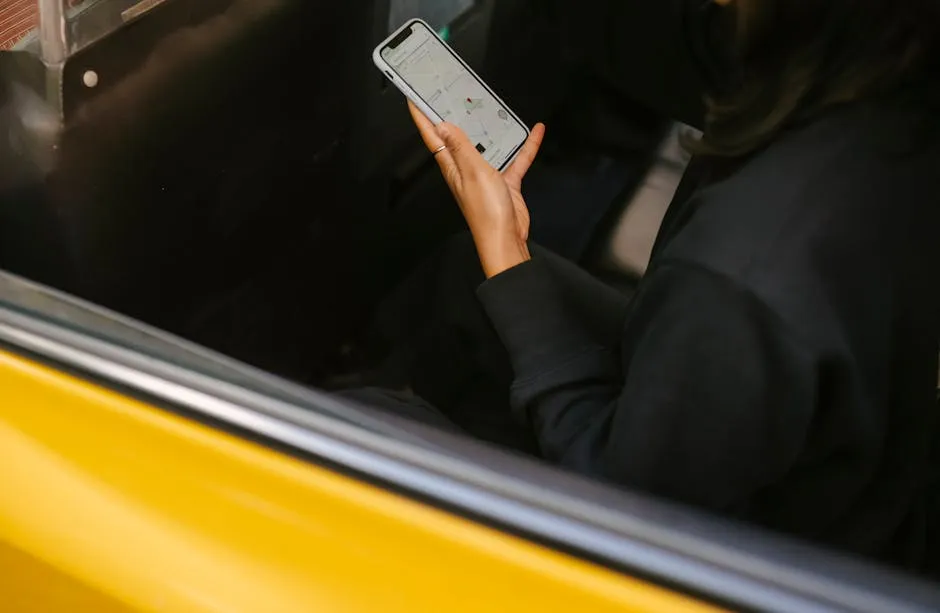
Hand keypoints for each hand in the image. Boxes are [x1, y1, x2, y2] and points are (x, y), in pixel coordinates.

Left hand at [408, 101, 545, 277]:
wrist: (506, 238)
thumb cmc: (486, 212)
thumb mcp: (472, 172)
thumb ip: (461, 147)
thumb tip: (444, 126)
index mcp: (452, 166)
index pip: (433, 136)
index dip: (422, 117)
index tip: (414, 99)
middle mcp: (465, 169)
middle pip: (457, 137)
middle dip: (452, 117)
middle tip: (450, 95)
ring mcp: (485, 175)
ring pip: (487, 144)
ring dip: (491, 128)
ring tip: (493, 107)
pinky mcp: (504, 181)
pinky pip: (514, 158)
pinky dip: (524, 146)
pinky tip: (534, 133)